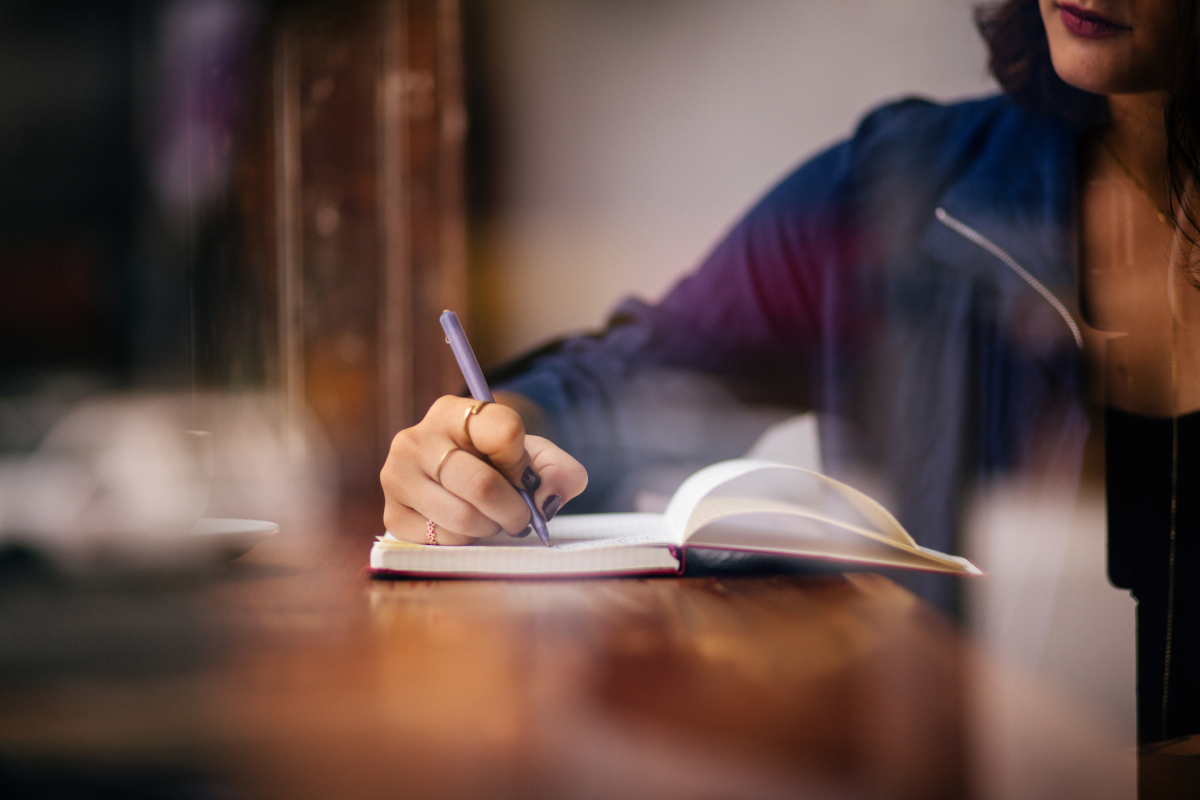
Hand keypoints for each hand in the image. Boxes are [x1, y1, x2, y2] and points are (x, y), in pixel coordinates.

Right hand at [381, 396, 587, 544]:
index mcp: (453, 412)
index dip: (524, 463)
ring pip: (462, 518)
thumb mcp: (535, 457)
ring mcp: (397, 476)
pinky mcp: (392, 514)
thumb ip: (559, 473)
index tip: (524, 474)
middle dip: (512, 510)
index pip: (504, 431)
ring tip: (490, 517)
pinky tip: (464, 526)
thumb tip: (544, 499)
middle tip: (519, 516)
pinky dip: (465, 540)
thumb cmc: (500, 467)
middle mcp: (416, 439)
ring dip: (489, 527)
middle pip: (481, 485)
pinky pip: (443, 540)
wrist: (457, 482)